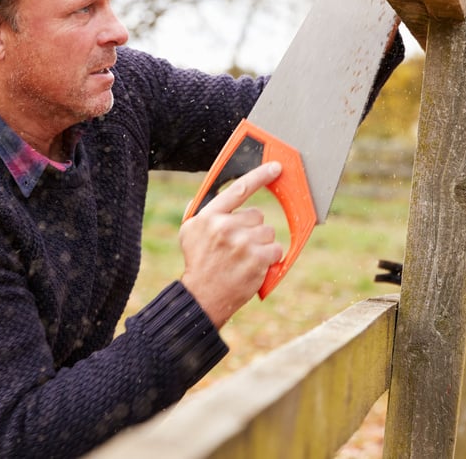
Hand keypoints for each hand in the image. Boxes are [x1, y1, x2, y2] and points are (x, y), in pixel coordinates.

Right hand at [179, 162, 283, 327]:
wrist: (202, 297)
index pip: (239, 189)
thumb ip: (201, 210)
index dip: (260, 175)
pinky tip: (255, 266)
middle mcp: (225, 227)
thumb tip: (214, 190)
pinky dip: (270, 258)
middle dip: (252, 229)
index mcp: (209, 217)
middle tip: (239, 245)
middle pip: (257, 216)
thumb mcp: (189, 232)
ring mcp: (242, 244)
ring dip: (261, 244)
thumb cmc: (198, 262)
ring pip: (267, 232)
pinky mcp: (257, 260)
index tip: (276, 167)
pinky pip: (276, 249)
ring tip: (244, 257)